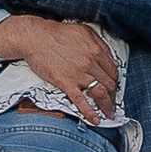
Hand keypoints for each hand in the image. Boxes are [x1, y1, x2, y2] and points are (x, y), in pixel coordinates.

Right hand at [0, 15, 117, 117]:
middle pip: (109, 83)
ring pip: (99, 93)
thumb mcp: (84, 31)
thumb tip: (113, 60)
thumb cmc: (56, 33)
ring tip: (109, 113)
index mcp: (95, 50)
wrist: (35, 37)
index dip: (115, 81)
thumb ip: (100, 44)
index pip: (113, 70)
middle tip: (113, 102)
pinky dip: (89, 112)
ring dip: (107, 105)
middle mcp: (90, 62)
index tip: (114, 87)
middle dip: (113, 95)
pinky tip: (95, 120)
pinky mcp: (65, 82)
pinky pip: (80, 100)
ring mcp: (78, 74)